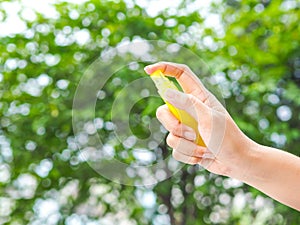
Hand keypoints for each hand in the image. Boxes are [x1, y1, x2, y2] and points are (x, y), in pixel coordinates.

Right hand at [145, 62, 255, 177]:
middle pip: (164, 110)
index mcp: (199, 97)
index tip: (148, 70)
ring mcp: (186, 127)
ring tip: (203, 148)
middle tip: (192, 133)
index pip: (180, 75)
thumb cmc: (229, 138)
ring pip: (169, 134)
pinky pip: (175, 149)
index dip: (164, 69)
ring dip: (186, 145)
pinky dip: (188, 155)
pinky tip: (202, 156)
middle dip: (173, 125)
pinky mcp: (185, 144)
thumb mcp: (209, 118)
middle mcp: (190, 110)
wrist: (237, 163)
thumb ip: (188, 104)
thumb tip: (166, 93)